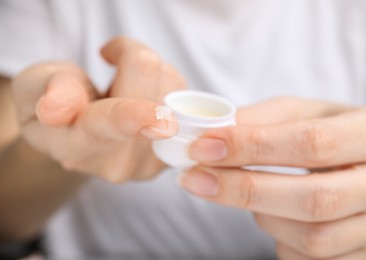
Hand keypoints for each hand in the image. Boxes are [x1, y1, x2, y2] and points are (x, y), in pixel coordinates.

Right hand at [13, 37, 185, 182]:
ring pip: (171, 86)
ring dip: (151, 72)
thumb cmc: (52, 102)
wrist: (74, 133)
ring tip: (125, 85)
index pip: (107, 126)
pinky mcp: (169, 156)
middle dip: (130, 56)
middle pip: (148, 85)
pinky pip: (185, 102)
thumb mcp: (34, 87)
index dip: (134, 118)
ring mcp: (146, 164)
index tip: (163, 122)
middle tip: (110, 59)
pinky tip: (144, 98)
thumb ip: (50, 92)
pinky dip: (165, 87)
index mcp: (75, 146)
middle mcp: (115, 162)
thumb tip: (53, 111)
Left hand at [178, 97, 365, 258]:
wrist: (364, 166)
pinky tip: (277, 217)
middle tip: (194, 178)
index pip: (313, 143)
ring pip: (312, 238)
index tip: (202, 147)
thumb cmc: (332, 134)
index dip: (252, 147)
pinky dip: (281, 239)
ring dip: (263, 216)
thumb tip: (211, 132)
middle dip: (243, 189)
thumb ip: (264, 120)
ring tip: (249, 193)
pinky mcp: (363, 256)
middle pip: (313, 199)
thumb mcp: (307, 114)